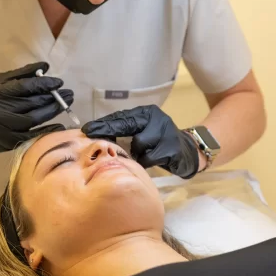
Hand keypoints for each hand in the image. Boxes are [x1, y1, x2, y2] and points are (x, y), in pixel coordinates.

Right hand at [0, 62, 72, 170]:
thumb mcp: (0, 83)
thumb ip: (22, 74)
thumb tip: (45, 66)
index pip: (25, 87)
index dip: (45, 84)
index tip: (59, 82)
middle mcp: (0, 110)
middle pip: (33, 102)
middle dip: (54, 97)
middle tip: (69, 93)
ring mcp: (5, 127)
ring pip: (35, 118)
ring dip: (53, 110)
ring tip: (66, 103)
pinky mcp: (10, 141)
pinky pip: (33, 135)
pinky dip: (48, 130)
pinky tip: (59, 126)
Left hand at [82, 105, 199, 178]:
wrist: (187, 152)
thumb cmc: (159, 142)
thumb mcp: (143, 131)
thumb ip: (126, 132)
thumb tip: (97, 137)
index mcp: (148, 113)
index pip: (122, 117)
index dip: (104, 124)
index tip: (87, 129)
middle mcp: (157, 119)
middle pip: (128, 126)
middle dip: (109, 132)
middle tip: (93, 137)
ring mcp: (166, 133)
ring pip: (139, 144)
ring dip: (136, 154)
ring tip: (142, 156)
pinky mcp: (172, 148)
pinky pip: (149, 158)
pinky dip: (146, 162)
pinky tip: (151, 161)